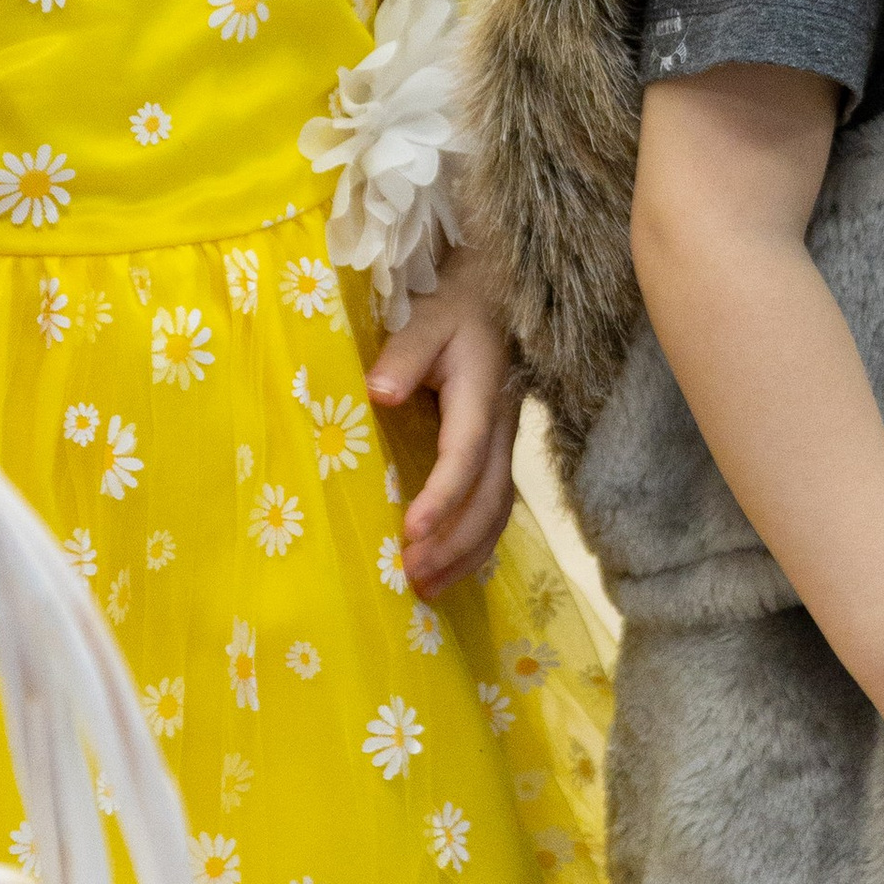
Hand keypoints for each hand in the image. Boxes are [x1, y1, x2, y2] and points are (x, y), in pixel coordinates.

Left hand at [368, 251, 518, 590]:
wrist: (492, 294)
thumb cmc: (452, 307)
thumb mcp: (426, 318)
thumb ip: (403, 353)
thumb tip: (379, 393)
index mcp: (483, 396)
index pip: (467, 455)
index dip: (443, 497)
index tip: (412, 533)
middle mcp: (502, 429)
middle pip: (489, 499)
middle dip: (453, 543)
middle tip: (411, 577)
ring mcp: (505, 445)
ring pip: (498, 512)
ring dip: (466, 555)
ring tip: (426, 589)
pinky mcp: (498, 455)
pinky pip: (495, 509)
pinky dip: (475, 546)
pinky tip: (447, 569)